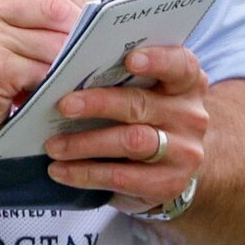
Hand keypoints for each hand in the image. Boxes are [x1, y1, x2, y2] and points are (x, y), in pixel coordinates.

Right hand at [0, 0, 91, 163]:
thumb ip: (28, 16)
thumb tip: (88, 13)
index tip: (96, 15)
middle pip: (55, 5)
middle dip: (82, 30)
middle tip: (94, 49)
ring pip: (55, 41)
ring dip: (72, 62)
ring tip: (77, 73)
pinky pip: (44, 70)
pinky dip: (58, 83)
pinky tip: (57, 92)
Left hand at [45, 43, 210, 211]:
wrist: (175, 166)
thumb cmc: (148, 117)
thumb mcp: (148, 92)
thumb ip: (123, 78)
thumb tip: (69, 71)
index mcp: (186, 83)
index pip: (179, 65)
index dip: (157, 61)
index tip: (129, 60)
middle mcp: (191, 116)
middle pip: (142, 104)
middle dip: (99, 104)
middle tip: (64, 105)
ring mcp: (184, 152)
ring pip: (131, 142)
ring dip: (85, 143)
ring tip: (53, 145)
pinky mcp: (169, 184)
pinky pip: (122, 178)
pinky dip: (86, 173)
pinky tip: (60, 170)